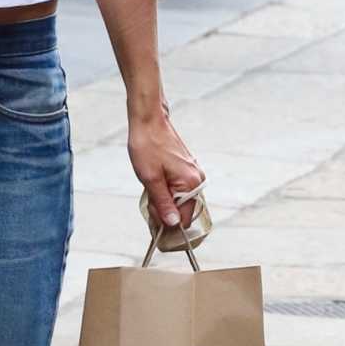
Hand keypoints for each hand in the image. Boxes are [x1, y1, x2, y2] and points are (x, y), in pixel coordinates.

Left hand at [128, 107, 203, 230]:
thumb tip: (173, 224)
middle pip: (183, 210)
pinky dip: (166, 191)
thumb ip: (163, 203)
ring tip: (150, 186)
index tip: (152, 212)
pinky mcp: (187, 170)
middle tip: (148, 197)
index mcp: (191, 184)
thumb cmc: (147, 147)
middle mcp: (197, 180)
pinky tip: (155, 182)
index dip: (166, 221)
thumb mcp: (150, 179)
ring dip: (164, 200)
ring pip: (179, 200)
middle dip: (164, 210)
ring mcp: (194, 174)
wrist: (148, 121)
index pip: (184, 219)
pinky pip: (179, 190)